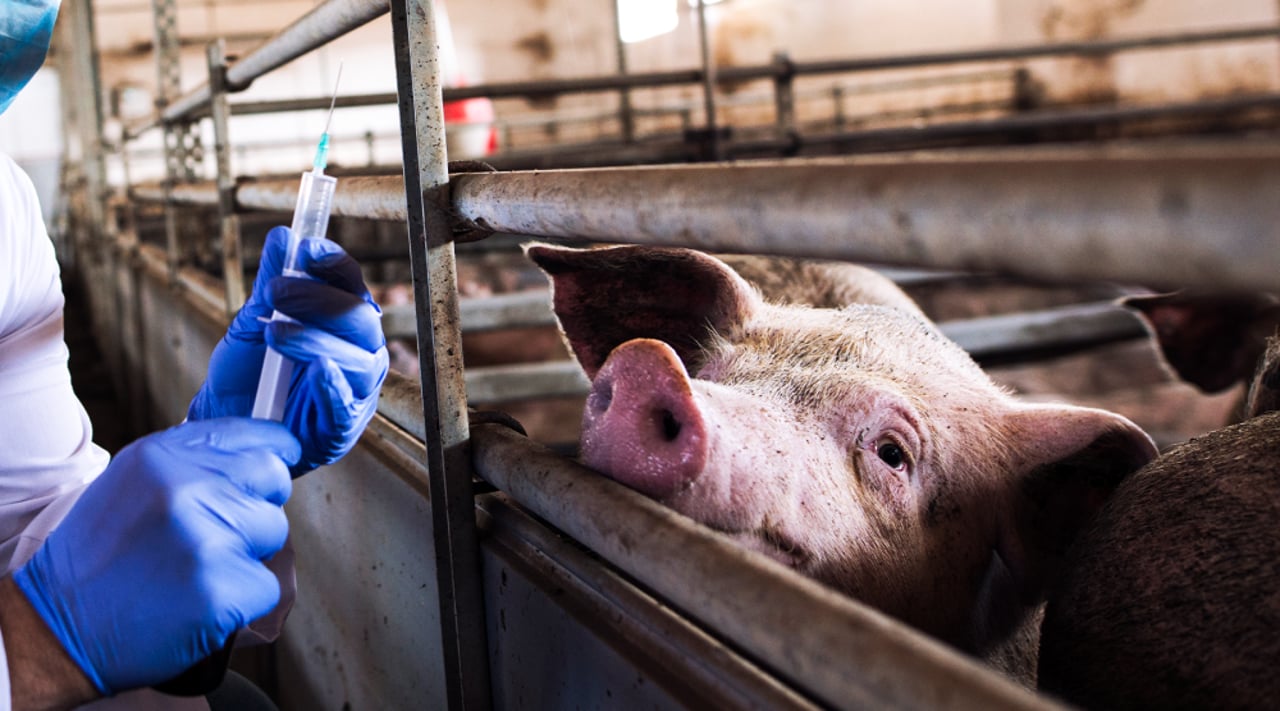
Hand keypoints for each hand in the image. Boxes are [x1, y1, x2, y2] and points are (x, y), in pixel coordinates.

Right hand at [11, 418, 298, 695]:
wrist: (59, 625)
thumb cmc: (102, 555)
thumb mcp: (135, 482)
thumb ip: (195, 462)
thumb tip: (262, 450)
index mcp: (165, 457)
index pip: (258, 436)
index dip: (275, 452)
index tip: (279, 461)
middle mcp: (187, 489)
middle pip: (273, 480)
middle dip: (257, 505)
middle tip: (219, 532)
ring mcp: (207, 540)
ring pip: (275, 532)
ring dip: (249, 553)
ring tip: (199, 568)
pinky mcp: (222, 591)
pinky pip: (268, 586)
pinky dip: (244, 600)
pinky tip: (201, 601)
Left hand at [188, 226, 388, 474]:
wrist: (223, 426)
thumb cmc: (246, 375)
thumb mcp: (253, 322)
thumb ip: (272, 283)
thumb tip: (284, 236)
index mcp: (343, 325)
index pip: (352, 287)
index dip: (335, 265)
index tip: (308, 249)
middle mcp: (359, 355)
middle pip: (361, 319)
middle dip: (320, 300)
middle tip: (276, 291)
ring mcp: (355, 393)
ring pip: (358, 360)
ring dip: (316, 340)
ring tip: (273, 331)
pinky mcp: (341, 430)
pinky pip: (347, 406)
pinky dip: (334, 386)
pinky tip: (315, 370)